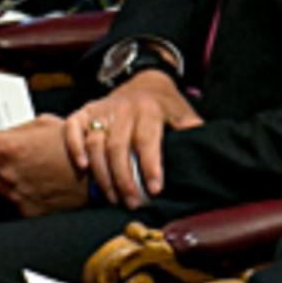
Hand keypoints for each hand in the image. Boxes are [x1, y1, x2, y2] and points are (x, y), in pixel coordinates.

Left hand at [0, 112, 91, 215]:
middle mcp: (6, 172)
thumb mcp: (43, 124)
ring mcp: (14, 192)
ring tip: (27, 166)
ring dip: (0, 173)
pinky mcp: (24, 208)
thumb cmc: (75, 146)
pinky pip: (8, 197)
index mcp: (8, 147)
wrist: (98, 174)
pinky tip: (34, 181)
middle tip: (7, 152)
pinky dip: (16, 189)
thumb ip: (13, 130)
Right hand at [66, 66, 200, 208]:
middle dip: (124, 178)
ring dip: (101, 173)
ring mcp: (101, 109)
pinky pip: (73, 128)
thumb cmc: (167, 105)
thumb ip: (192, 132)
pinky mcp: (85, 111)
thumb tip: (209, 154)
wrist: (145, 80)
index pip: (148, 140)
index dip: (150, 166)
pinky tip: (82, 168)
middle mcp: (123, 108)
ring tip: (112, 197)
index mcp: (150, 109)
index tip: (153, 190)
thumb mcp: (184, 114)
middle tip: (132, 202)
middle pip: (118, 147)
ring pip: (95, 143)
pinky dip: (74, 147)